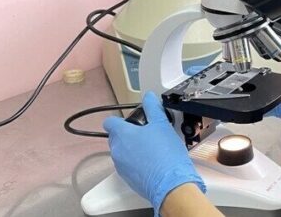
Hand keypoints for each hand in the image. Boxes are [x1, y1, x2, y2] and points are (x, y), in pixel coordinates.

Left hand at [103, 92, 205, 213]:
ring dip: (131, 148)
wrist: (171, 183)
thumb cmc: (166, 154)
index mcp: (123, 134)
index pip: (109, 122)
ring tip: (151, 148)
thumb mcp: (162, 125)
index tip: (129, 121)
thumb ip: (153, 108)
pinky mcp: (127, 178)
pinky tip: (151, 161)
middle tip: (145, 133)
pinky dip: (135, 162)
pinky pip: (127, 165)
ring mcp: (120, 166)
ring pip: (121, 151)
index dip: (118, 119)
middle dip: (127, 134)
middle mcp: (117, 150)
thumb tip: (149, 97)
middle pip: (115, 137)